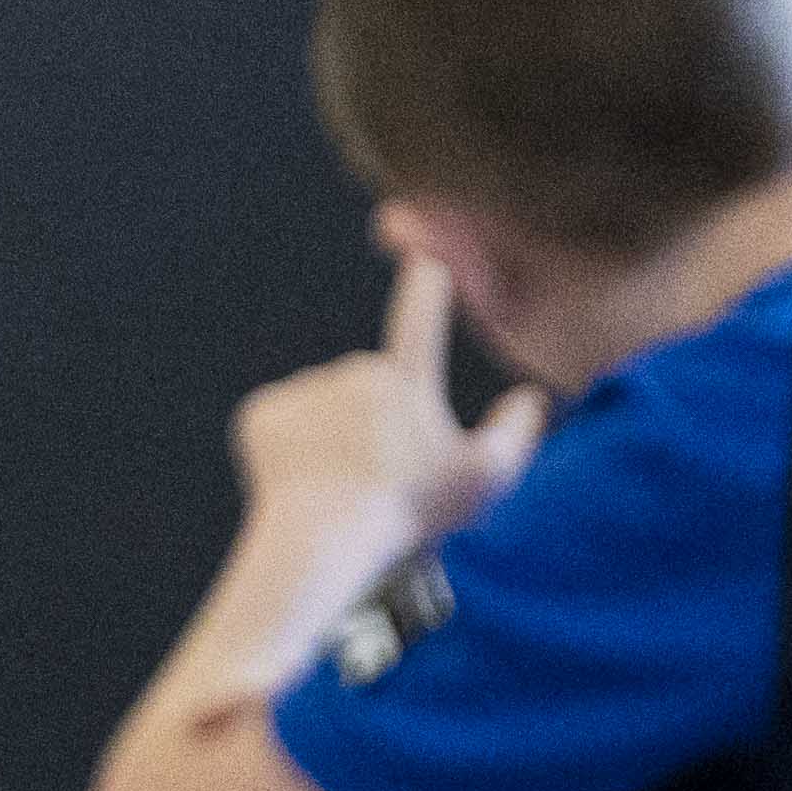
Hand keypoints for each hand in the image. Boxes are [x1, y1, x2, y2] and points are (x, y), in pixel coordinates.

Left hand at [232, 257, 548, 534]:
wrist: (321, 538)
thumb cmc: (409, 511)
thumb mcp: (482, 480)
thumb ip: (516, 435)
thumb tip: (531, 398)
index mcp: (405, 382)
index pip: (419, 318)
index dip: (425, 284)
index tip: (424, 252)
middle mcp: (352, 372)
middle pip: (368, 390)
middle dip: (375, 420)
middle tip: (381, 475)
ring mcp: (302, 390)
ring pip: (324, 407)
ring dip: (334, 436)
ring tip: (343, 486)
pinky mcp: (261, 413)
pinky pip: (284, 424)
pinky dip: (294, 448)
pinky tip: (305, 483)